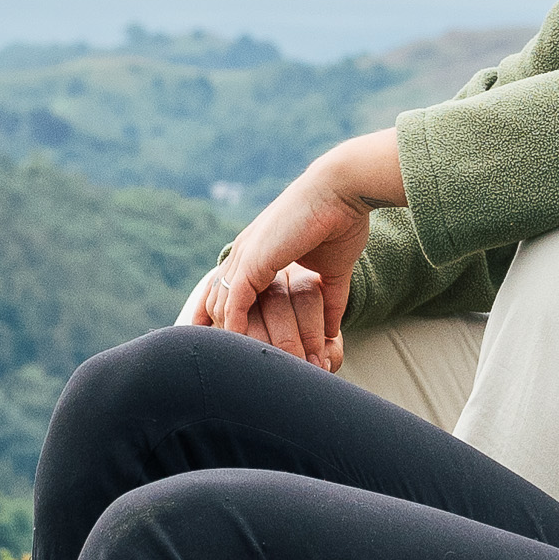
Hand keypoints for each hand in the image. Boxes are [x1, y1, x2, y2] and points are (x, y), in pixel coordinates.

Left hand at [177, 131, 406, 367]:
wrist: (343, 191)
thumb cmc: (342, 221)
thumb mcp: (332, 271)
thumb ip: (329, 299)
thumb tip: (332, 330)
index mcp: (259, 252)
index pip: (228, 290)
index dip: (224, 319)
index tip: (228, 349)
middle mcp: (245, 254)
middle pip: (215, 301)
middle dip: (218, 335)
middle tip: (225, 368)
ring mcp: (245, 257)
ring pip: (221, 306)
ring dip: (231, 339)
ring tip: (238, 368)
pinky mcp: (252, 262)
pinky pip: (232, 304)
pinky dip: (233, 330)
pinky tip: (240, 353)